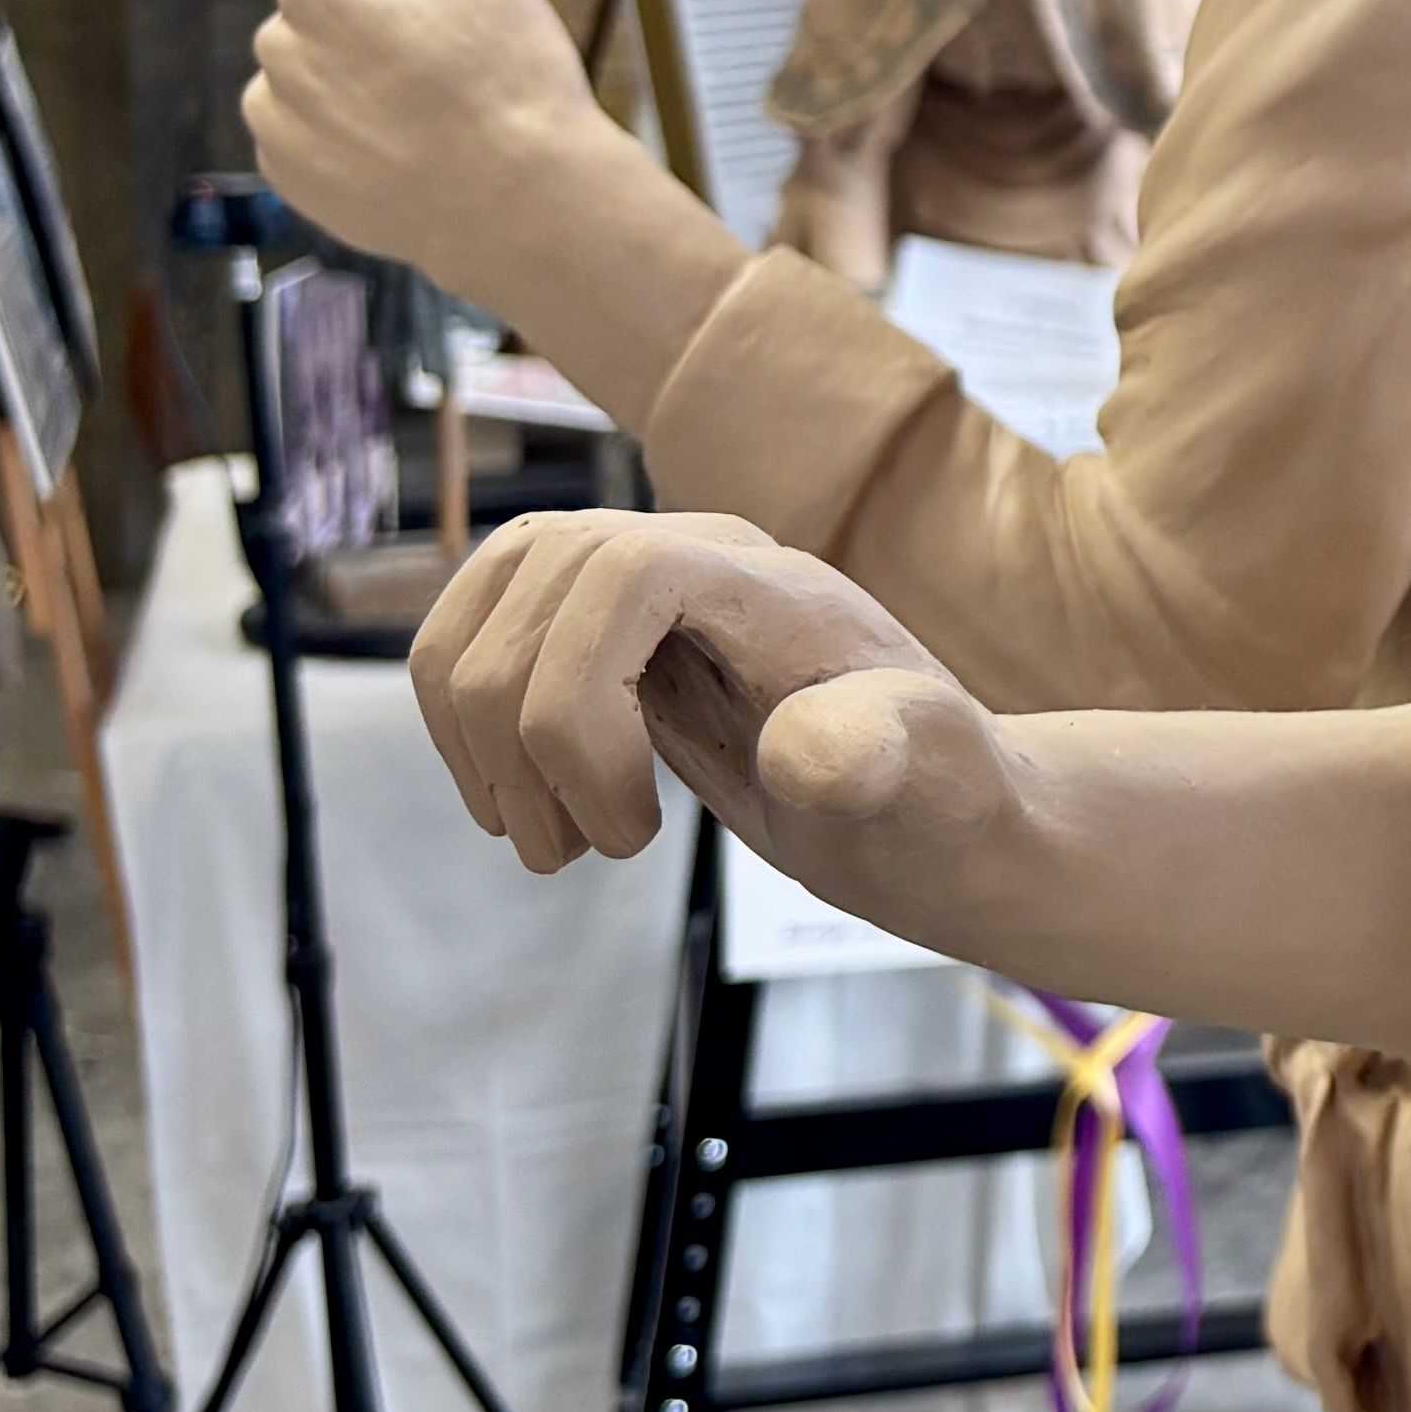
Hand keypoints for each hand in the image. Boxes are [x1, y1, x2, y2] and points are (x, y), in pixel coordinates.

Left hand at [243, 0, 623, 292]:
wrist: (518, 203)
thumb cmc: (513, 77)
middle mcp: (278, 39)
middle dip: (370, 3)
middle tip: (446, 45)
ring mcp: (277, 112)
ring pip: (310, 61)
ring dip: (352, 65)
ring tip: (426, 102)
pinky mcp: (287, 171)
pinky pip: (305, 126)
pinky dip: (343, 127)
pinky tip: (404, 141)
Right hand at [412, 510, 1016, 922]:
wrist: (938, 807)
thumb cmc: (943, 802)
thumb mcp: (941, 789)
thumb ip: (893, 754)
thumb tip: (808, 750)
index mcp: (781, 586)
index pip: (624, 570)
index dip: (581, 697)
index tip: (633, 832)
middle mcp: (706, 557)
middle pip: (532, 586)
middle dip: (525, 741)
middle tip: (584, 854)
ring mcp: (648, 585)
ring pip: (482, 611)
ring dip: (480, 741)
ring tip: (553, 842)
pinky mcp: (609, 632)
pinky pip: (478, 637)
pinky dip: (467, 728)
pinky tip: (528, 806)